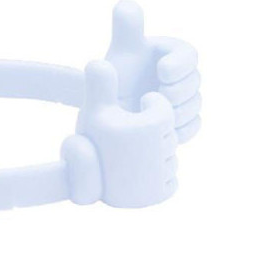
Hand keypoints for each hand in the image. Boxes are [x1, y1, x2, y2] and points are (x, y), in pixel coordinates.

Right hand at [63, 60, 177, 206]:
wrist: (83, 181)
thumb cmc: (92, 140)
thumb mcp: (96, 109)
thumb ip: (100, 82)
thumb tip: (98, 60)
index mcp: (151, 124)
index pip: (164, 108)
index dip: (150, 106)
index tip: (135, 106)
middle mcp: (162, 149)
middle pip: (169, 133)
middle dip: (153, 132)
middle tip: (132, 134)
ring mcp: (162, 173)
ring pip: (170, 157)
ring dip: (155, 154)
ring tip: (134, 152)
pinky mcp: (161, 194)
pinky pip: (169, 180)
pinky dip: (156, 176)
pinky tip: (138, 171)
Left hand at [106, 1, 200, 142]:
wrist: (103, 118)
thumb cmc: (109, 82)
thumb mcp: (118, 56)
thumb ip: (126, 31)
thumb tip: (125, 2)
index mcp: (166, 53)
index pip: (188, 54)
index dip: (181, 64)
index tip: (163, 72)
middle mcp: (178, 74)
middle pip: (194, 82)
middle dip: (177, 92)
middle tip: (156, 99)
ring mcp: (183, 97)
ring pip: (194, 105)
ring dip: (176, 112)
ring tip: (150, 114)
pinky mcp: (183, 119)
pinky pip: (193, 125)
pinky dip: (179, 130)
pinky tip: (159, 130)